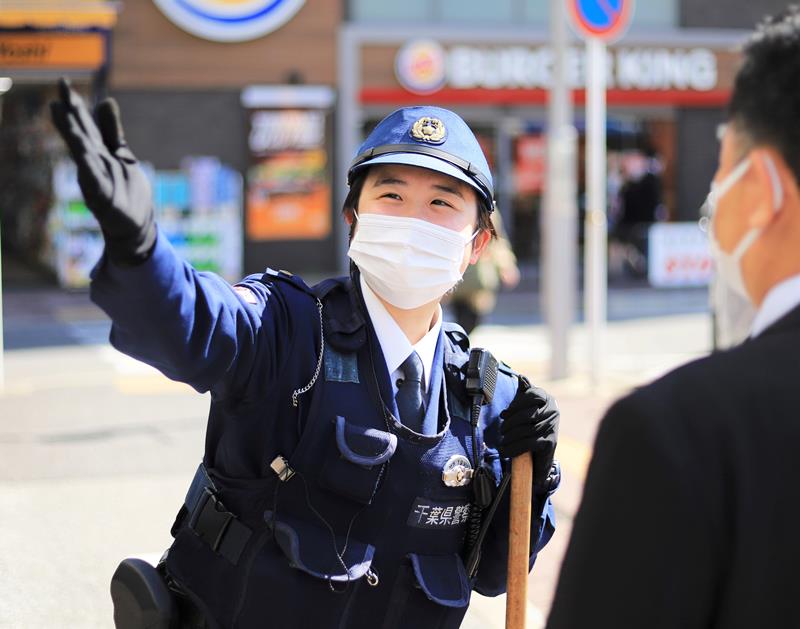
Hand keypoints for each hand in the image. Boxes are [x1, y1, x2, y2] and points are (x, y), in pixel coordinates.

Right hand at [50, 78, 155, 264]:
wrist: (134, 226)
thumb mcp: (122, 155)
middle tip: (59, 90)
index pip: (84, 125)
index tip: (64, 82)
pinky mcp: (103, 197)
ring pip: (82, 154)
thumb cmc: (125, 191)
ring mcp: (96, 180)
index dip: (75, 105)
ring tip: (61, 112)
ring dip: (72, 133)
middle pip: (80, 135)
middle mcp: (94, 163)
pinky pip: (93, 179)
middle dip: (70, 114)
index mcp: (99, 152)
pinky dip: (87, 164)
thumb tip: (105, 100)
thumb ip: (112, 130)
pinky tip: (81, 150)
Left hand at [498, 376, 558, 489]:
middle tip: (501, 430)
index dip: (515, 406)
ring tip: (502, 442)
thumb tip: (521, 377)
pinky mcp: (551, 442)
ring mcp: (553, 426)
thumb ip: (523, 391)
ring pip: (528, 430)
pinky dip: (514, 448)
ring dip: (511, 437)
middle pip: (529, 414)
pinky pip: (530, 443)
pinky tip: (505, 450)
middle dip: (511, 423)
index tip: (503, 415)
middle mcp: (553, 410)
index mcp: (547, 398)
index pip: (532, 395)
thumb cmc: (530, 423)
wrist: (540, 450)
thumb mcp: (525, 406)